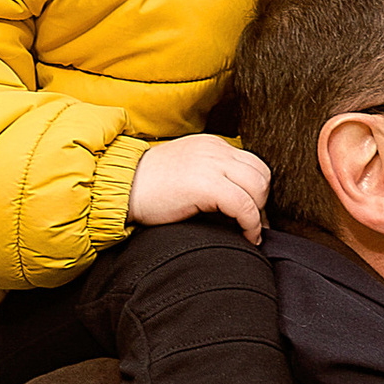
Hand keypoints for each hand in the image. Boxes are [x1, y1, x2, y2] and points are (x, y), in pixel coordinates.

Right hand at [126, 133, 272, 242]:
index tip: (254, 213)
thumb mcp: (187, 171)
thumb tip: (237, 199)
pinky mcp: (206, 184)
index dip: (258, 191)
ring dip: (259, 213)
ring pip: (258, 188)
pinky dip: (251, 225)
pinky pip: (244, 205)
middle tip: (252, 224)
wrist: (120, 188)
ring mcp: (211, 165)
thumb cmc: (149, 188)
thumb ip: (211, 174)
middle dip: (262, 202)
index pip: (253, 163)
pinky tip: (246, 237)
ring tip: (248, 231)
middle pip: (261, 174)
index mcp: (211, 145)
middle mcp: (215, 150)